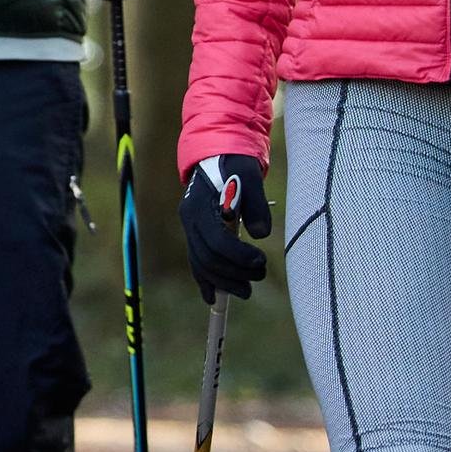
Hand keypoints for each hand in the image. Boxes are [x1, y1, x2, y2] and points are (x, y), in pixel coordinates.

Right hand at [179, 154, 270, 303]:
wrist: (217, 153)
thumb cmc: (235, 163)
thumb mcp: (249, 175)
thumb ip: (256, 204)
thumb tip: (261, 235)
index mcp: (198, 207)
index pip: (216, 241)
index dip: (239, 256)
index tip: (260, 261)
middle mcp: (189, 221)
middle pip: (207, 258)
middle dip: (233, 273)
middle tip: (258, 277)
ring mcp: (190, 229)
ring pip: (201, 265)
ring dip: (223, 282)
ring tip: (246, 291)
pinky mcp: (195, 234)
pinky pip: (197, 263)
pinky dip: (205, 281)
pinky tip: (214, 297)